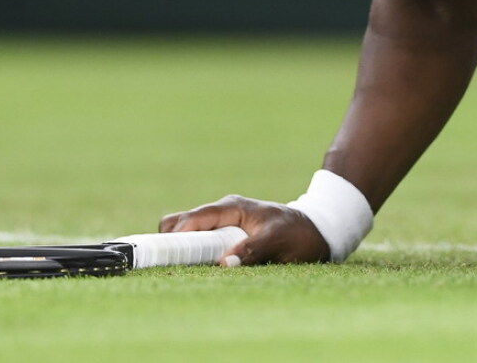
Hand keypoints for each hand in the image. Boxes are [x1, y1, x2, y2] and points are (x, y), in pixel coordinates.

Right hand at [159, 194, 329, 265]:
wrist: (317, 228)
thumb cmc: (299, 232)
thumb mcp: (278, 241)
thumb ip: (251, 250)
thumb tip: (223, 264)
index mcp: (231, 208)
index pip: (194, 218)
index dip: (175, 234)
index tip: (159, 251)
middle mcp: (222, 212)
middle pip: (181, 221)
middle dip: (171, 240)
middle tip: (168, 264)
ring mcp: (222, 222)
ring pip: (187, 231)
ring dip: (181, 248)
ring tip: (180, 269)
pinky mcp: (225, 234)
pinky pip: (199, 241)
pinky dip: (191, 252)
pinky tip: (194, 268)